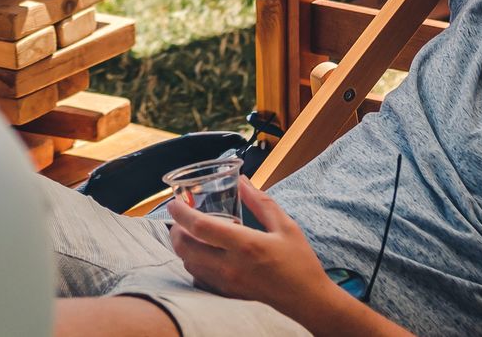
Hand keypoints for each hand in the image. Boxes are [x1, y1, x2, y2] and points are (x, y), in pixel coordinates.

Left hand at [170, 177, 343, 328]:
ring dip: (182, 245)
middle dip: (175, 229)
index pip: (200, 227)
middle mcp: (231, 266)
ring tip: (188, 231)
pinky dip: (193, 262)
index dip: (181, 213)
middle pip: (186, 247)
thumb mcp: (286, 226)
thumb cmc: (299, 262)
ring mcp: (227, 282)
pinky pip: (199, 277)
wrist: (307, 299)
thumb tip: (242, 181)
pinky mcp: (228, 293)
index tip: (173, 201)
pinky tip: (202, 252)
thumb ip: (261, 202)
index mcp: (245, 245)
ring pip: (189, 263)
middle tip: (178, 215)